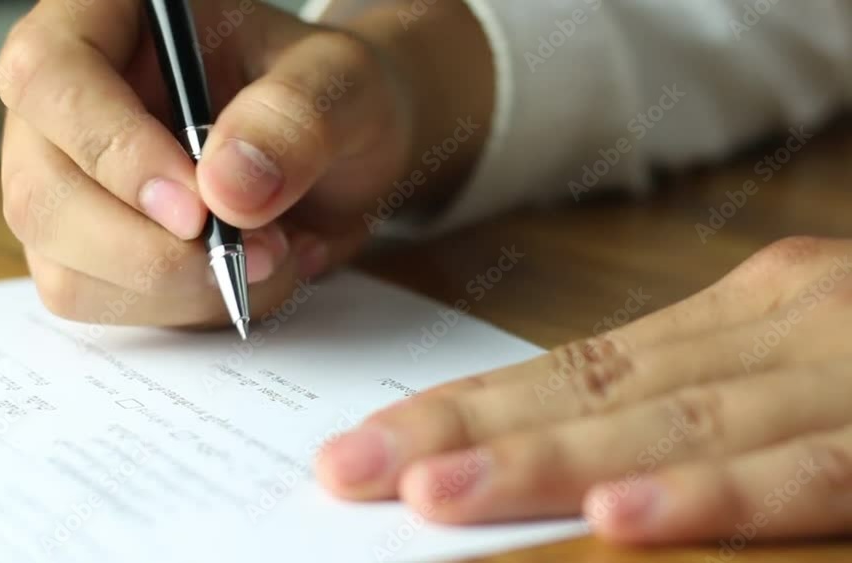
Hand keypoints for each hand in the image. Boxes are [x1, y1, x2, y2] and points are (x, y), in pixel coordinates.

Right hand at [0, 0, 490, 326]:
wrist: (346, 146)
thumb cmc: (332, 95)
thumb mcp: (345, 84)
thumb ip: (296, 117)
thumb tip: (226, 189)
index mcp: (107, 22)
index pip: (50, 75)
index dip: (113, 151)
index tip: (198, 210)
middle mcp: (66, 108)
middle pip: (43, 196)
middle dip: (157, 253)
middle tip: (264, 253)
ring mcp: (69, 186)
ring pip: (70, 272)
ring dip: (183, 293)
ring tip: (275, 258)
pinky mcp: (90, 252)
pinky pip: (107, 307)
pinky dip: (188, 311)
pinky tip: (247, 276)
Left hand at [317, 236, 851, 544]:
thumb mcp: (776, 383)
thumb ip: (681, 423)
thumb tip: (571, 485)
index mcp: (729, 319)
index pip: (563, 368)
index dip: (460, 407)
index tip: (364, 449)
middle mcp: (773, 324)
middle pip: (591, 390)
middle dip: (465, 434)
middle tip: (351, 471)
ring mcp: (844, 365)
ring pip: (675, 425)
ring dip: (548, 463)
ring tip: (436, 493)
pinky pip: (804, 469)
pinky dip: (714, 496)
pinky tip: (625, 522)